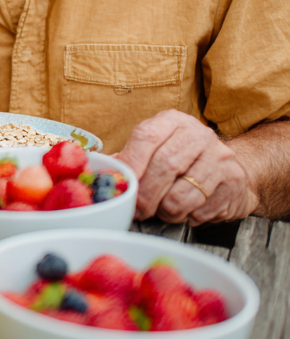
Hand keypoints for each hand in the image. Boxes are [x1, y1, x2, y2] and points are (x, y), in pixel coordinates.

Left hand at [115, 109, 257, 224]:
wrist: (228, 170)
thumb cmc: (182, 160)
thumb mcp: (155, 149)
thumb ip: (130, 159)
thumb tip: (103, 172)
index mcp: (172, 121)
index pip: (146, 137)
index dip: (130, 163)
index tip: (122, 184)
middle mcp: (198, 134)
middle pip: (164, 166)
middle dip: (146, 195)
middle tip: (138, 210)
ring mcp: (220, 156)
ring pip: (182, 194)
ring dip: (166, 211)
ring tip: (163, 211)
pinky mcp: (234, 180)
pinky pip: (202, 209)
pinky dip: (188, 218)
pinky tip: (186, 211)